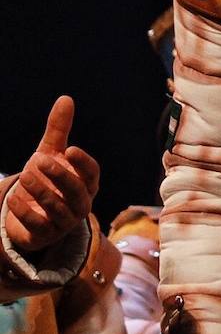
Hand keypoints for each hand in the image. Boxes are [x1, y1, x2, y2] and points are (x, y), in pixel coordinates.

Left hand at [4, 96, 99, 253]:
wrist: (28, 214)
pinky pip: (38, 224)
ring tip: (25, 177)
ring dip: (40, 191)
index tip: (69, 149)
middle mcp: (81, 203)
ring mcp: (65, 222)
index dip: (82, 163)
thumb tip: (66, 98)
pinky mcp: (46, 235)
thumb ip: (59, 129)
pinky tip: (15, 198)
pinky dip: (25, 211)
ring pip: (57, 208)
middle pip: (76, 191)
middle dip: (59, 176)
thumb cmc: (46, 179)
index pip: (92, 173)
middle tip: (40, 161)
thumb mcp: (50, 153)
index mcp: (87, 182)